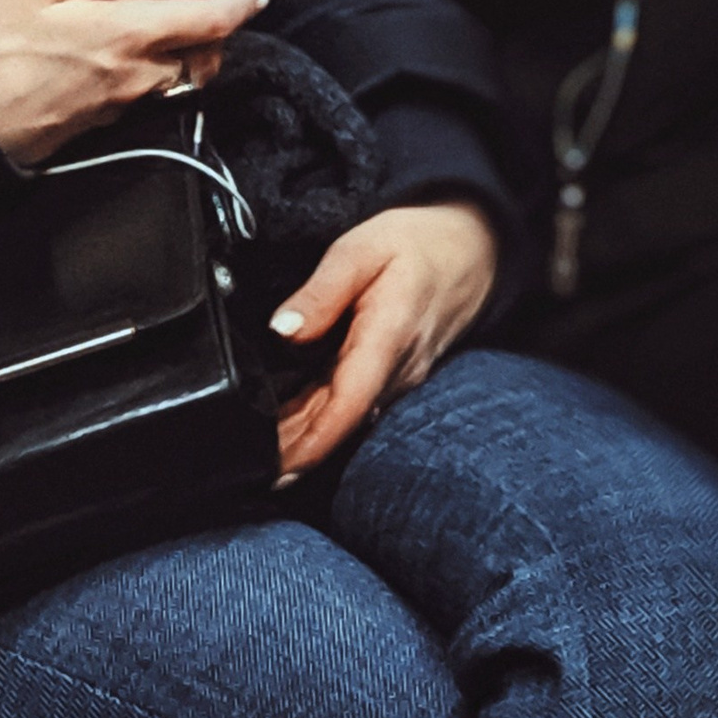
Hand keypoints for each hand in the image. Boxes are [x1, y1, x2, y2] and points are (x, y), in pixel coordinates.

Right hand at [0, 0, 269, 168]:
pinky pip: (154, 96)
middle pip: (203, 55)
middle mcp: (140, 75)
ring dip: (190, 56)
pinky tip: (132, 57)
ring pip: (181, 79)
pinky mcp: (108, 124)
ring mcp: (126, 105)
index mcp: (128, 34)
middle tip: (208, 5)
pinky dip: (161, 74)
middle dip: (215, 33)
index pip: (207, 22)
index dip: (239, 6)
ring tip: (172, 28)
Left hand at [270, 202, 498, 477]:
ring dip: (305, 440)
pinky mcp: (395, 375)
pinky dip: (321, 419)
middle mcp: (396, 372)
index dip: (310, 446)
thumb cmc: (416, 245)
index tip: (277, 472)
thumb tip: (282, 330)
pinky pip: (354, 404)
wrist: (471, 248)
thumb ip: (320, 293)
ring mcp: (398, 378)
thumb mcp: (360, 251)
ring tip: (258, 456)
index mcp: (384, 341)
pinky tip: (291, 425)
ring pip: (346, 418)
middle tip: (246, 472)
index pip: (345, 409)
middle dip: (295, 453)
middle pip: (339, 424)